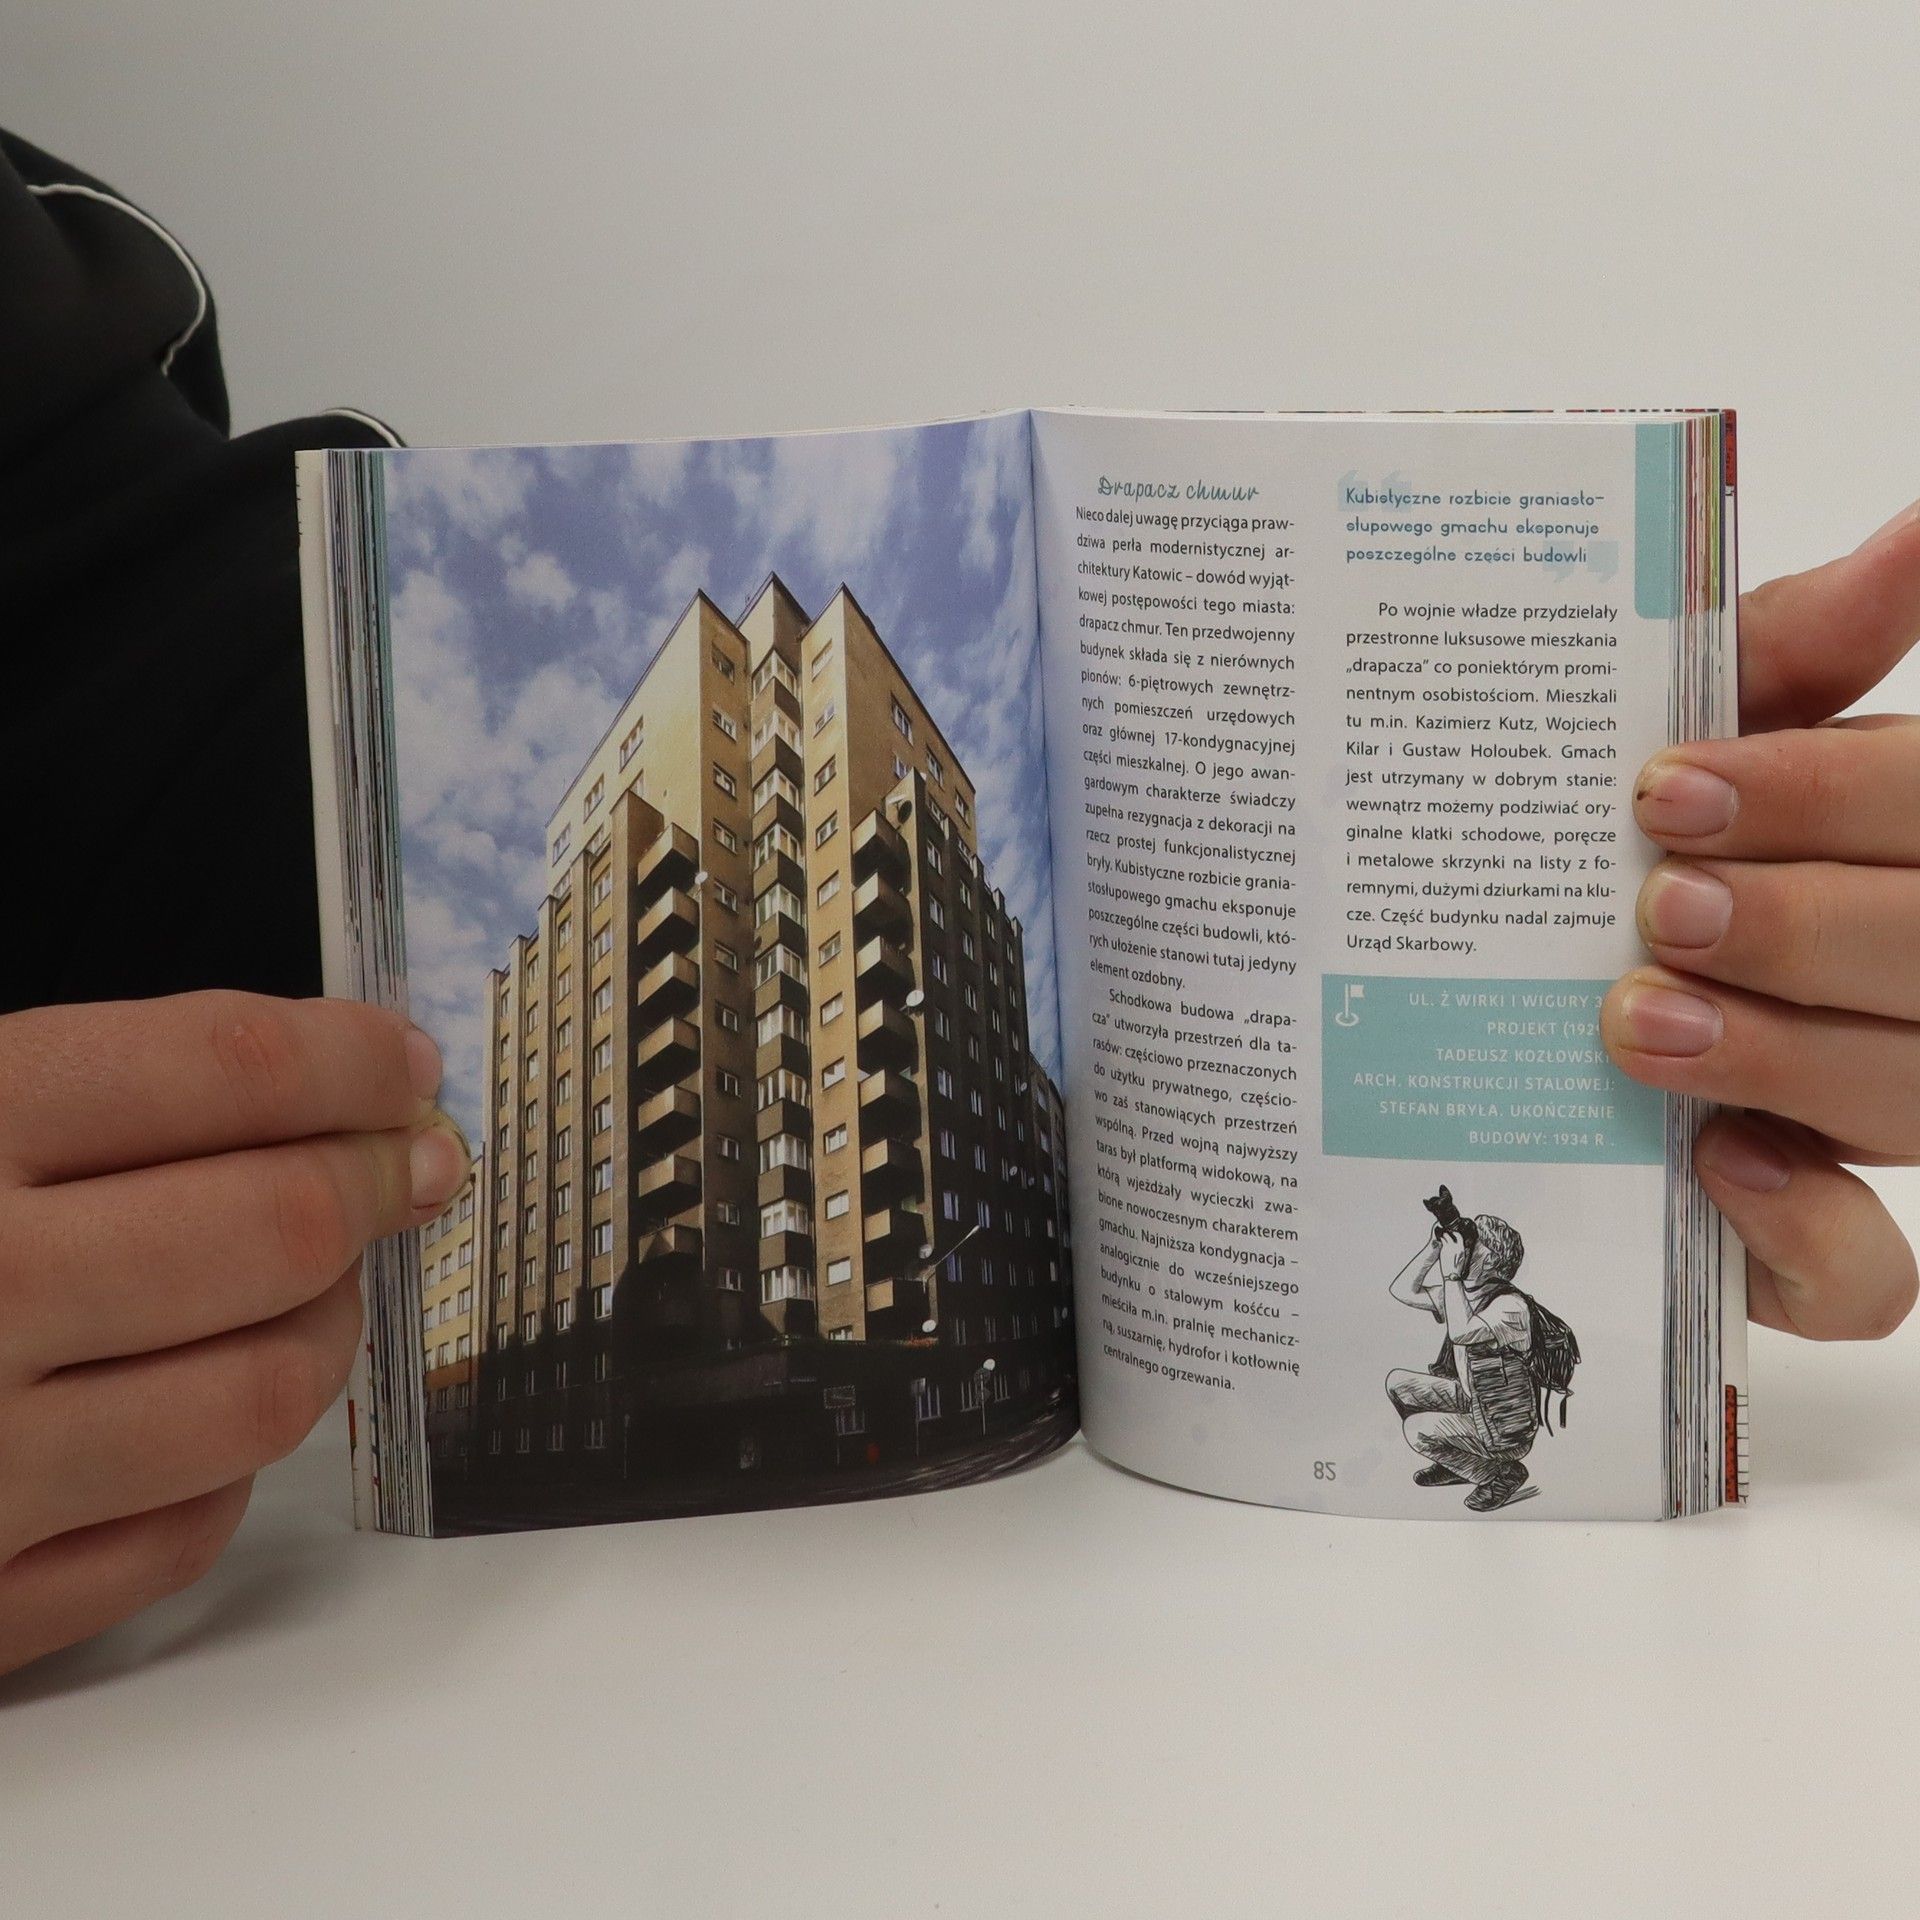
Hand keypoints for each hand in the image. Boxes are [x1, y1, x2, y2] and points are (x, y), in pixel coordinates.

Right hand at [0, 991, 466, 1673]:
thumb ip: (80, 1099)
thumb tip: (315, 1080)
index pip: (224, 1067)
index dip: (351, 1058)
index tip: (404, 1066)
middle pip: (276, 1226)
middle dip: (378, 1182)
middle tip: (416, 1165)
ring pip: (265, 1393)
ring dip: (329, 1328)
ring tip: (318, 1284)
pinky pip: (182, 1538)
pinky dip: (231, 1471)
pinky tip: (210, 1409)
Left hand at [1437, 1227, 1470, 1284]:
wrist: (1453, 1275)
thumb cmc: (1457, 1269)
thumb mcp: (1462, 1259)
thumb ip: (1460, 1251)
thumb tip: (1458, 1247)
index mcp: (1463, 1250)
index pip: (1461, 1238)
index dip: (1457, 1233)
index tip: (1454, 1232)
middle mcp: (1458, 1247)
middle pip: (1456, 1234)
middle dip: (1452, 1231)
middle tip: (1448, 1230)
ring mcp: (1451, 1248)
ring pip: (1447, 1236)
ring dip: (1445, 1234)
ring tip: (1443, 1234)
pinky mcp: (1445, 1250)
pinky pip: (1443, 1241)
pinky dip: (1441, 1238)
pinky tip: (1440, 1238)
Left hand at [1603, 503, 1919, 1340]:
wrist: (1511, 976)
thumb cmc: (1634, 836)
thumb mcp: (1702, 731)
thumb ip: (1798, 648)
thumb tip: (1916, 530)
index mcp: (1900, 847)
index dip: (1820, 797)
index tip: (1665, 787)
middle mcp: (1913, 977)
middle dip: (1804, 927)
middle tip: (1659, 905)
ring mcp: (1880, 1109)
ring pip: (1915, 1098)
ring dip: (1781, 1057)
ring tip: (1636, 1023)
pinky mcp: (1813, 1235)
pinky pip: (1867, 1277)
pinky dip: (1805, 1235)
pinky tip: (1715, 1168)